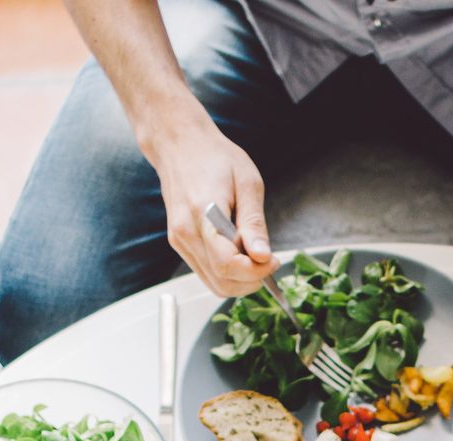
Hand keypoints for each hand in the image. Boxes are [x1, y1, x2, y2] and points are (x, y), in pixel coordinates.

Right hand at [150, 118, 275, 297]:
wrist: (180, 145)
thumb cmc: (214, 158)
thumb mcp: (247, 183)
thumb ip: (254, 223)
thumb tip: (262, 256)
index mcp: (203, 215)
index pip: (227, 265)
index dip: (255, 272)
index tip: (273, 261)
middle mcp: (186, 233)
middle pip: (221, 282)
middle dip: (251, 281)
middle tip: (268, 262)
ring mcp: (179, 241)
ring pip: (213, 283)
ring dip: (240, 280)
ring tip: (255, 257)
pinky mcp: (180, 243)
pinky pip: (206, 272)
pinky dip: (227, 273)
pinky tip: (239, 253)